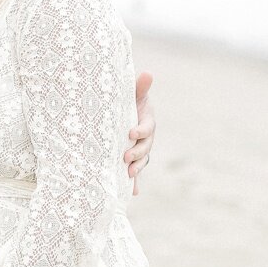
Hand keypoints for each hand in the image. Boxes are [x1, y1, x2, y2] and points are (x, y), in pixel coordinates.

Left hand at [125, 72, 154, 186]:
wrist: (120, 113)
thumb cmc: (127, 101)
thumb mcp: (133, 94)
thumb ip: (139, 87)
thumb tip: (147, 73)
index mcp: (147, 122)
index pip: (147, 128)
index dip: (141, 131)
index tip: (131, 133)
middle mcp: (146, 138)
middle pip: (146, 148)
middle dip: (137, 154)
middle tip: (126, 158)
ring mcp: (140, 150)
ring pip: (142, 161)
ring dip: (137, 169)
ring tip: (129, 174)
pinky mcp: (133, 160)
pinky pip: (135, 173)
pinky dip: (135, 184)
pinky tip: (133, 193)